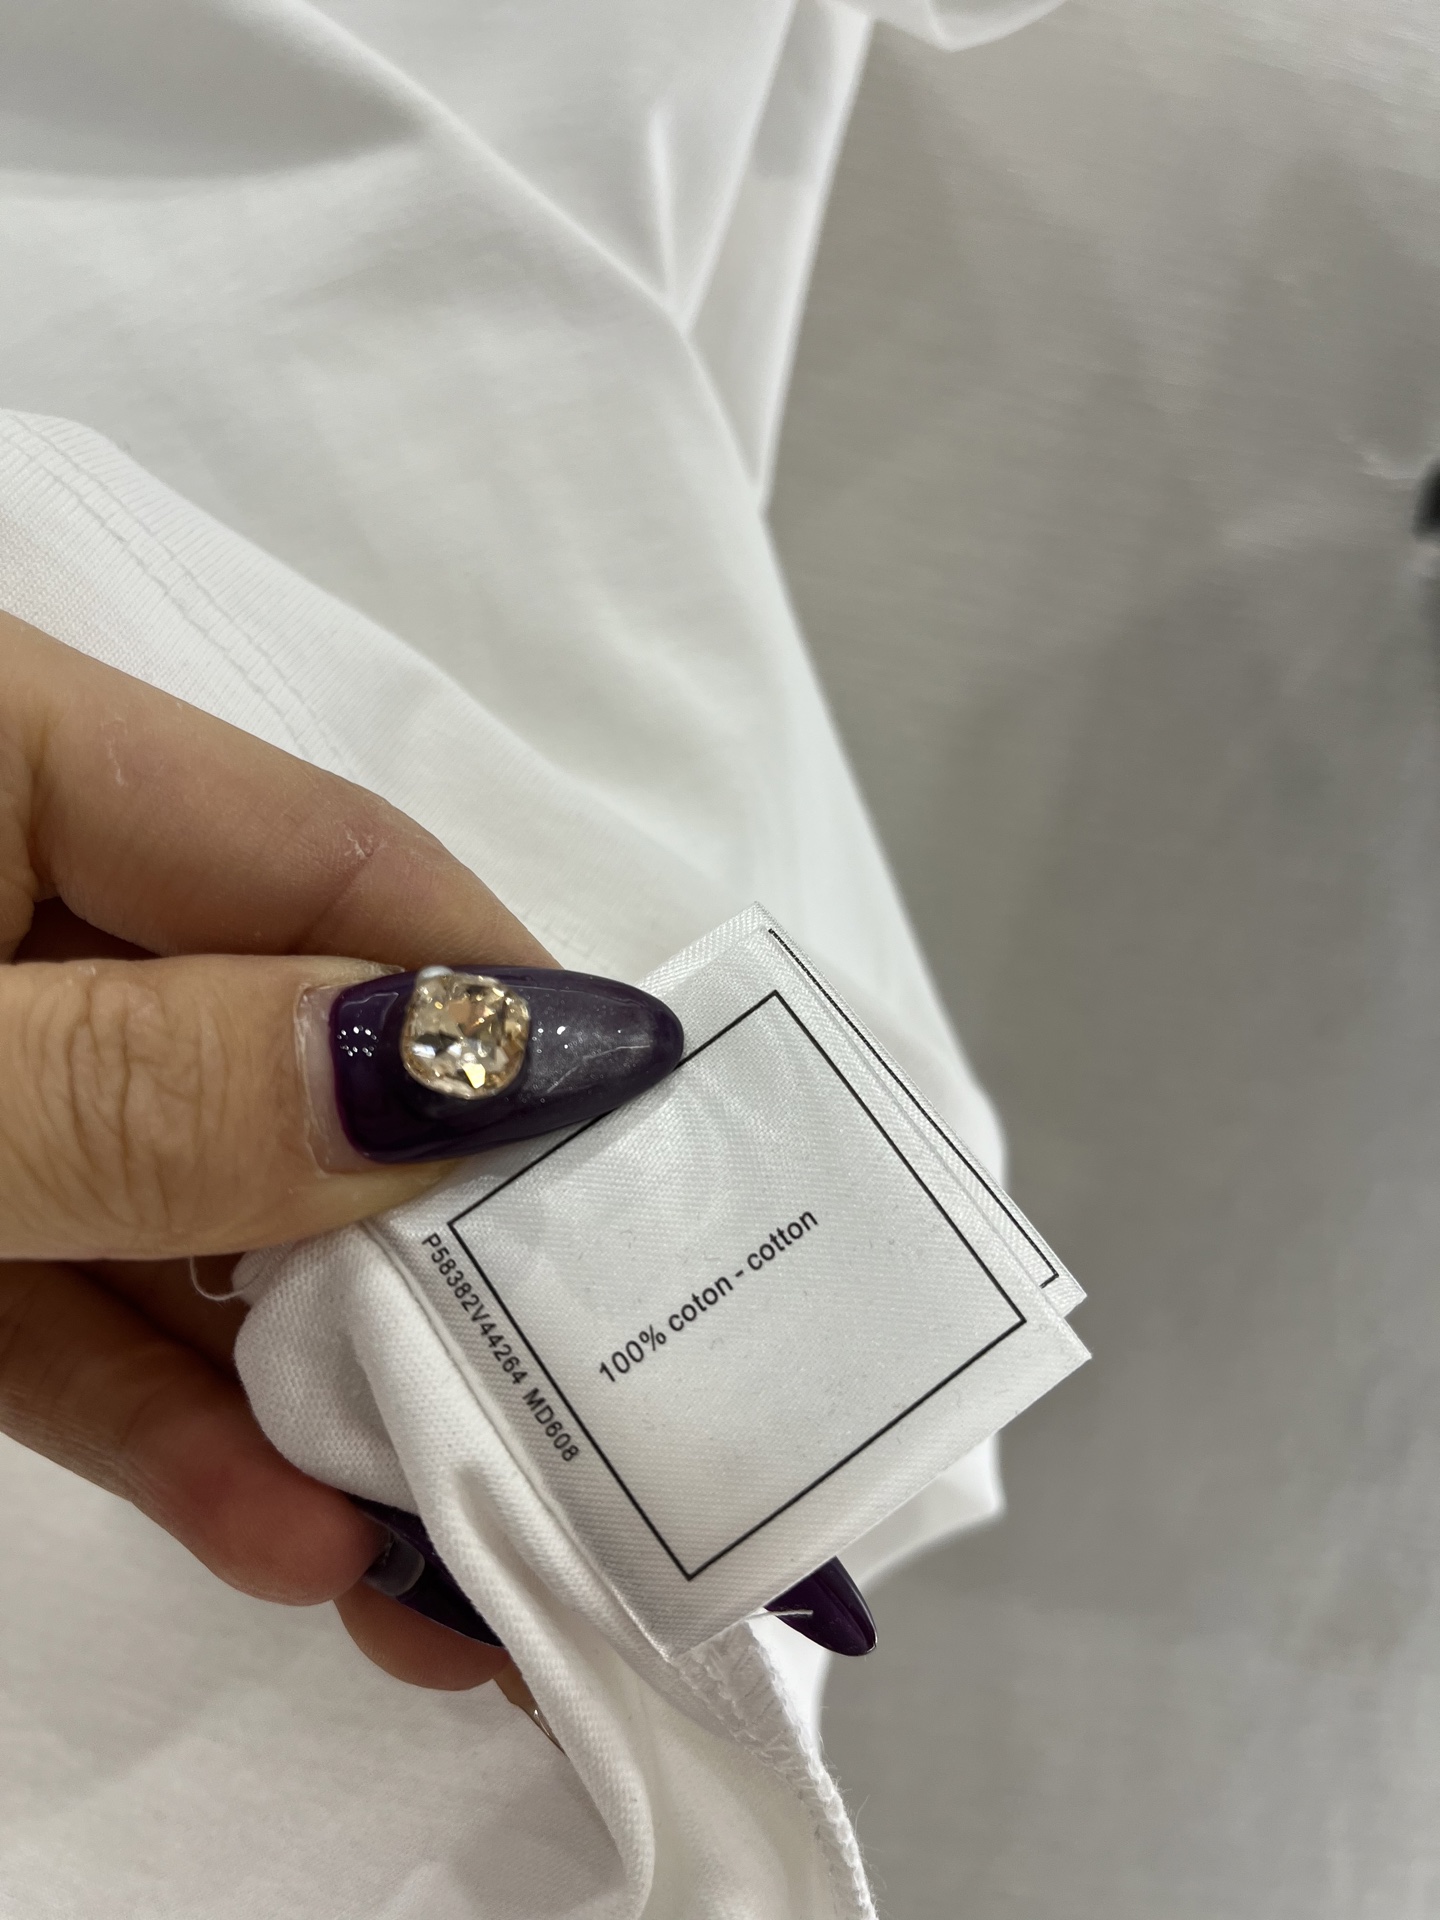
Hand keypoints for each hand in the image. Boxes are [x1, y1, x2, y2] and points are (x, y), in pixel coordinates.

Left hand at [0, 611, 549, 1691]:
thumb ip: (150, 1086)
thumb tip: (493, 1070)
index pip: (339, 863)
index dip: (509, 1014)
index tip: (663, 1175)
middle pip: (287, 1057)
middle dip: (439, 1253)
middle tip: (590, 1424)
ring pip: (183, 1209)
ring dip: (313, 1387)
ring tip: (450, 1555)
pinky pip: (56, 1301)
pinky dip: (159, 1419)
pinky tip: (283, 1533)